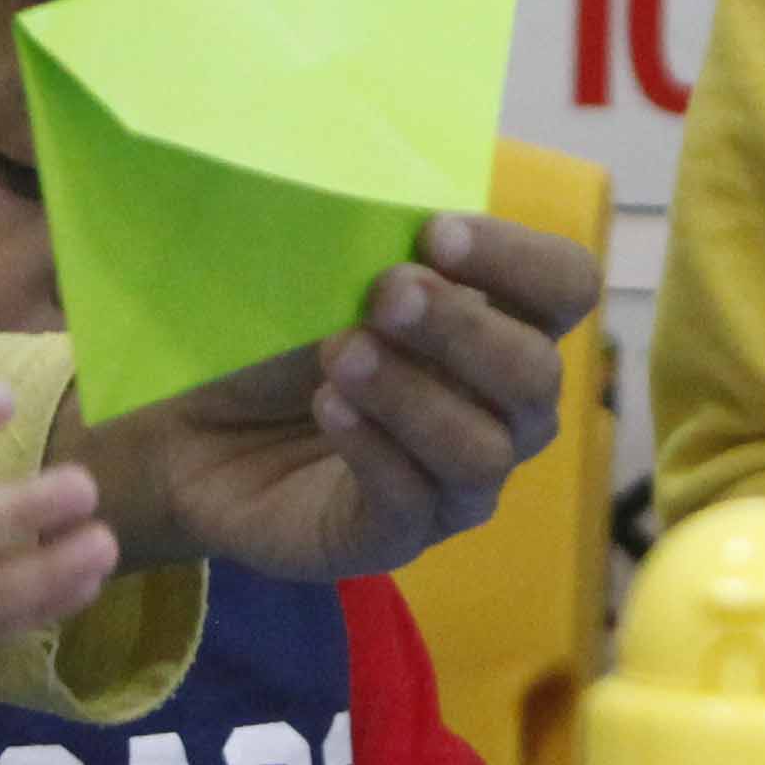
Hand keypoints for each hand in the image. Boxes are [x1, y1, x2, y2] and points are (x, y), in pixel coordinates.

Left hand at [86, 216, 592, 584]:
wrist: (198, 425)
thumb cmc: (282, 339)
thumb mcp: (331, 278)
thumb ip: (380, 251)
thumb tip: (403, 228)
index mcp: (503, 326)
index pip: (566, 287)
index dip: (518, 257)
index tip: (435, 233)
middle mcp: (502, 409)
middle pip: (536, 374)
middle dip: (462, 327)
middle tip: (386, 292)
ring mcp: (457, 482)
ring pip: (484, 450)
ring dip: (413, 393)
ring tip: (340, 354)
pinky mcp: (398, 536)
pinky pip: (416, 501)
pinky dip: (374, 447)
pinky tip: (329, 407)